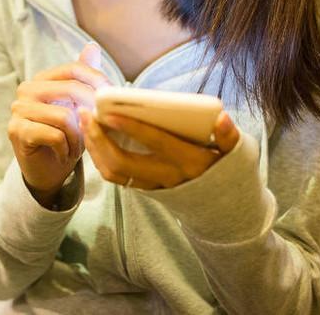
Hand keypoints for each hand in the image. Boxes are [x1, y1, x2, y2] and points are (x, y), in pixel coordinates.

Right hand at [9, 43, 108, 205]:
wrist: (48, 172)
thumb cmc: (66, 137)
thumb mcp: (79, 107)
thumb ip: (84, 77)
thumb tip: (92, 46)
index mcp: (41, 80)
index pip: (73, 69)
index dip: (97, 81)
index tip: (111, 99)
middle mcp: (26, 90)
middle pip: (70, 90)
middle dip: (90, 112)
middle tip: (96, 130)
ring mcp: (18, 110)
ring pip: (65, 116)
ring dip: (78, 137)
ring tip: (76, 147)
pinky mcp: (16, 131)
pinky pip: (55, 135)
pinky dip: (66, 148)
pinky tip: (64, 154)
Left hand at [78, 108, 239, 190]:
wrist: (222, 207)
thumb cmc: (224, 168)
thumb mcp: (234, 153)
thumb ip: (228, 136)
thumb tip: (222, 118)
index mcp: (190, 161)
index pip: (156, 142)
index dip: (132, 127)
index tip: (110, 111)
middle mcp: (168, 177)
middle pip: (124, 163)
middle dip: (100, 138)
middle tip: (86, 113)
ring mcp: (154, 187)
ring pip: (114, 173)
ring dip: (95, 148)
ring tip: (85, 121)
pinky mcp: (144, 191)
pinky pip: (115, 178)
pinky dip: (99, 157)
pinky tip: (92, 136)